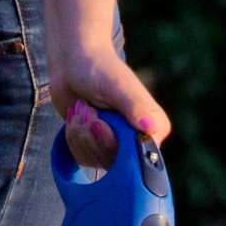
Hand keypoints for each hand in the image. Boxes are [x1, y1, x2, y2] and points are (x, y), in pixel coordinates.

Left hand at [51, 44, 169, 170]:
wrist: (72, 62)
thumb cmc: (99, 67)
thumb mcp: (118, 86)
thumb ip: (134, 107)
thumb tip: (152, 128)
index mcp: (153, 127)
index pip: (139, 156)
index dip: (114, 145)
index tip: (98, 123)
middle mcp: (138, 140)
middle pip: (115, 163)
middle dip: (93, 137)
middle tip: (88, 109)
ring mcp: (116, 146)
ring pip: (96, 161)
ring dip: (80, 134)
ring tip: (83, 108)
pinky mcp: (96, 148)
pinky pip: (83, 158)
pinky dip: (73, 137)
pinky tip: (77, 116)